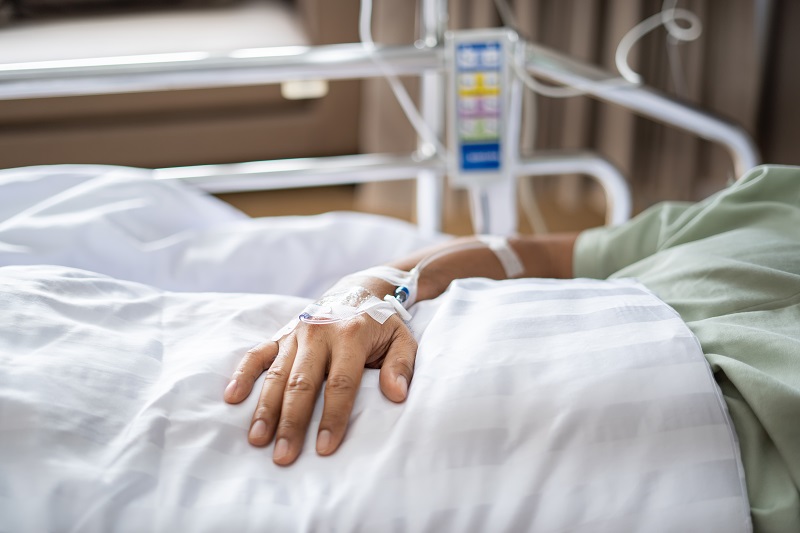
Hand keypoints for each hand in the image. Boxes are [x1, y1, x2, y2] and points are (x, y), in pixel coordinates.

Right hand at [223, 308, 416, 465]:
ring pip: (277, 374)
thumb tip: (397, 394)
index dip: (333, 416)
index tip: (325, 447)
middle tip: (283, 456)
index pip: (341, 383)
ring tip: (256, 440)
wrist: (357, 291)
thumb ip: (401, 365)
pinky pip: (257, 353)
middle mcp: (320, 333)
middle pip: (302, 383)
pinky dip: (244, 374)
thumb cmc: (380, 324)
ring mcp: (296, 333)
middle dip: (292, 422)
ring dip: (266, 408)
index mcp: (351, 335)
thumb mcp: (403, 338)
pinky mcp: (280, 334)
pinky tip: (232, 397)